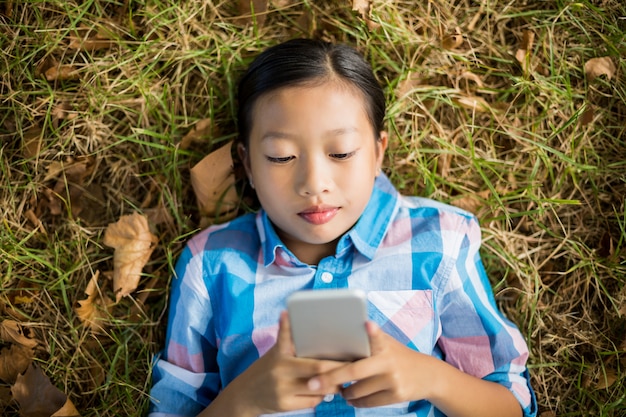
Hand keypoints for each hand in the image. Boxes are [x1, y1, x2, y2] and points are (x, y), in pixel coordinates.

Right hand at [220, 311, 345, 415]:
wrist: (244, 395)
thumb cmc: (266, 369)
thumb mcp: (275, 352)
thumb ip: (288, 339)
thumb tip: (297, 315)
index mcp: (280, 353)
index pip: (298, 341)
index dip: (311, 331)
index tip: (339, 340)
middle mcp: (280, 370)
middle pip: (318, 368)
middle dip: (338, 367)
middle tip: (351, 364)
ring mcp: (282, 389)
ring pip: (319, 387)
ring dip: (333, 384)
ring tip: (340, 378)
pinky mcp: (285, 405)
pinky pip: (312, 401)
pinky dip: (321, 395)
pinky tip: (322, 390)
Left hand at [307, 321, 436, 407]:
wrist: (427, 375)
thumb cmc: (397, 355)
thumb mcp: (387, 343)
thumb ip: (368, 340)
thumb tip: (341, 332)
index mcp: (384, 344)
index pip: (377, 336)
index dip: (373, 331)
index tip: (367, 324)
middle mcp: (389, 361)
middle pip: (354, 371)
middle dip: (331, 378)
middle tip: (312, 384)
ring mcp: (393, 379)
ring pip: (357, 390)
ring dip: (343, 392)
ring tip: (338, 389)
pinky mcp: (396, 395)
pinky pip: (367, 402)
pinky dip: (355, 401)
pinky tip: (352, 398)